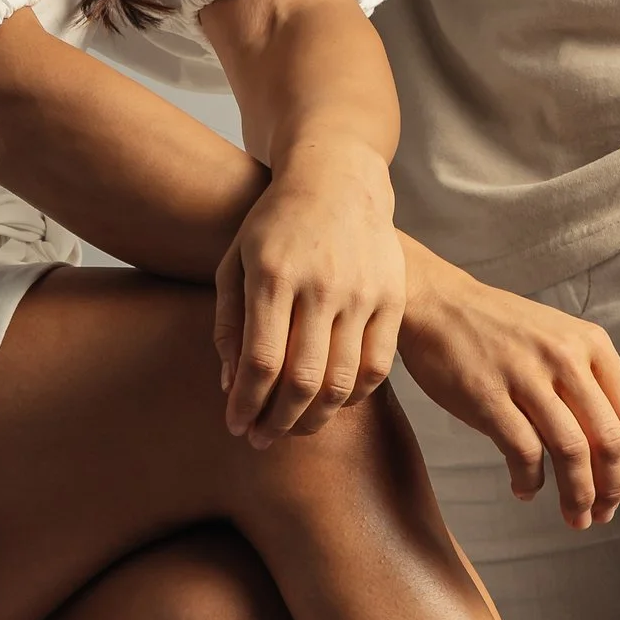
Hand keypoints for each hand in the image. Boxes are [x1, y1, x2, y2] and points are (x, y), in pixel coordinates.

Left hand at [214, 141, 404, 442]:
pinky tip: (332, 403)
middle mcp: (321, 285)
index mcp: (273, 275)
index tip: (235, 426)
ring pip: (342, 381)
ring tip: (294, 429)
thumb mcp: (234, 260)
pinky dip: (354, 396)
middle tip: (261, 440)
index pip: (262, 361)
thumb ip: (228, 322)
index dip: (247, 403)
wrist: (337, 179)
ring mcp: (362, 291)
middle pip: (302, 379)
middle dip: (277, 422)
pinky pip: (378, 366)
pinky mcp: (392, 297)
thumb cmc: (275, 224)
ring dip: (315, 418)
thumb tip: (229, 385)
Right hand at [394, 246, 619, 529]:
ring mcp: (527, 375)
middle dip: (610, 490)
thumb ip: (587, 382)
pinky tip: (524, 490)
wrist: (437, 303)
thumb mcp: (558, 339)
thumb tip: (611, 450)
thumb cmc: (498, 330)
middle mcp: (566, 357)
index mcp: (592, 345)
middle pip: (609, 441)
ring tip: (573, 517)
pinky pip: (524, 452)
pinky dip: (529, 481)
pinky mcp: (488, 395)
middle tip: (601, 514)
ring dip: (577, 496)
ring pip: (572, 452)